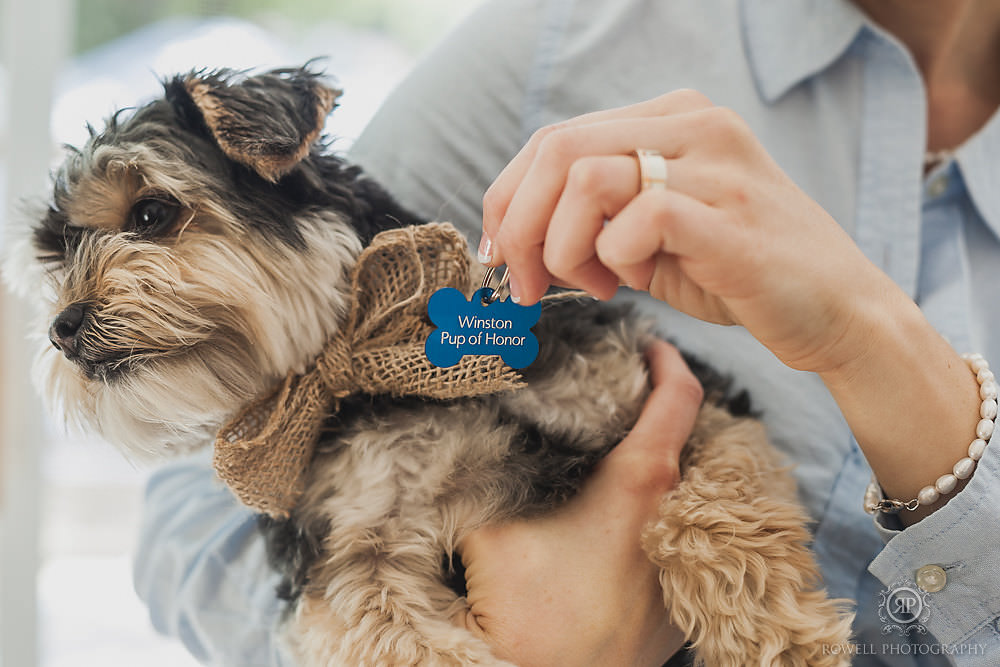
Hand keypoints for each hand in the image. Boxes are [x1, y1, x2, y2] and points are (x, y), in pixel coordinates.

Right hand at [454, 340, 698, 666]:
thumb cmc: (525, 606)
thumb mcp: (491, 520)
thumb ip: (488, 466)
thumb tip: (474, 426)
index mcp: (641, 482)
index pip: (679, 395)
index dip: (666, 359)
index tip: (648, 346)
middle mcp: (678, 514)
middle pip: (688, 439)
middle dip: (658, 412)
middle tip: (623, 397)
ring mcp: (684, 560)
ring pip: (686, 488)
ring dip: (658, 465)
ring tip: (616, 454)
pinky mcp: (680, 598)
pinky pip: (678, 534)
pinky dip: (656, 512)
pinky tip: (614, 522)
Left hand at [480, 90, 902, 373]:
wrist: (834, 312)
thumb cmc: (735, 274)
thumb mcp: (651, 233)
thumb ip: (594, 215)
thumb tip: (511, 235)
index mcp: (671, 119)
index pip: (555, 138)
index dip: (508, 198)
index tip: (501, 255)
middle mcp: (693, 125)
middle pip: (557, 148)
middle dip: (518, 225)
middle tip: (524, 284)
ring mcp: (716, 164)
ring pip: (585, 177)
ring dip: (563, 246)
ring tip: (594, 284)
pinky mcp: (731, 214)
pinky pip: (636, 219)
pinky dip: (611, 259)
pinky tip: (631, 283)